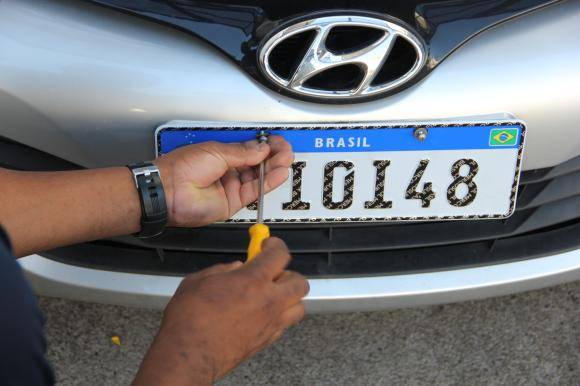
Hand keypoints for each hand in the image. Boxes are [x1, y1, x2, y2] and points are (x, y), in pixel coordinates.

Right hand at [133, 238, 308, 385]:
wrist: (189, 355)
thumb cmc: (189, 320)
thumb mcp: (198, 281)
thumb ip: (222, 270)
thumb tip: (235, 267)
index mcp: (253, 280)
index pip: (280, 254)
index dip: (275, 244)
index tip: (268, 244)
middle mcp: (269, 301)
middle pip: (299, 281)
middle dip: (287, 272)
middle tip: (271, 271)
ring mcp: (271, 323)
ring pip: (299, 305)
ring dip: (289, 296)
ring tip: (271, 294)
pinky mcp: (266, 341)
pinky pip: (285, 324)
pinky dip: (279, 316)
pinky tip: (262, 313)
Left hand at [155, 136, 292, 226]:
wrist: (168, 191)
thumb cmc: (181, 168)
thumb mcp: (216, 152)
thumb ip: (243, 152)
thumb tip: (261, 148)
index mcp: (222, 154)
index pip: (250, 149)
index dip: (265, 145)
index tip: (277, 141)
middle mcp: (228, 171)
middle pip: (258, 164)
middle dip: (273, 156)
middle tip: (285, 150)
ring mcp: (231, 187)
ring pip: (259, 177)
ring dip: (274, 168)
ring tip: (286, 159)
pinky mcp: (233, 202)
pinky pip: (255, 191)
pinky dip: (268, 182)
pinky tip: (278, 173)